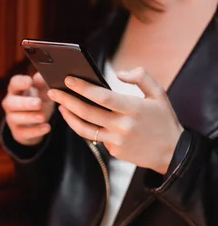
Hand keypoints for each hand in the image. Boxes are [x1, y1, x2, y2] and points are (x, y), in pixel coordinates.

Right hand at [2, 72, 54, 145]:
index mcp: (16, 90)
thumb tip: (42, 75)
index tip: (30, 81)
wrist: (35, 124)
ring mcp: (12, 119)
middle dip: (24, 103)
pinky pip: (24, 132)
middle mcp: (10, 104)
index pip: (13, 83)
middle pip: (11, 103)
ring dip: (29, 117)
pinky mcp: (17, 132)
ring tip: (42, 117)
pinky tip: (47, 128)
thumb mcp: (43, 92)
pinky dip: (35, 131)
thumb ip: (43, 84)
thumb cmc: (38, 102)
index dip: (20, 82)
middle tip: (38, 103)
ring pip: (15, 118)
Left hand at [48, 67, 183, 173]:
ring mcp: (116, 141)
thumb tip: (118, 73)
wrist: (172, 153)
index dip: (82, 88)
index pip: (101, 97)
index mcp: (133, 108)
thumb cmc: (164, 120)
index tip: (68, 79)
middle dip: (66, 100)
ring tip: (60, 106)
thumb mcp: (159, 94)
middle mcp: (122, 126)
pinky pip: (94, 137)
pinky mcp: (113, 151)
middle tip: (53, 91)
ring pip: (84, 128)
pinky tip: (76, 118)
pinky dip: (84, 126)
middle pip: (87, 112)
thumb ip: (141, 77)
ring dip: (69, 116)